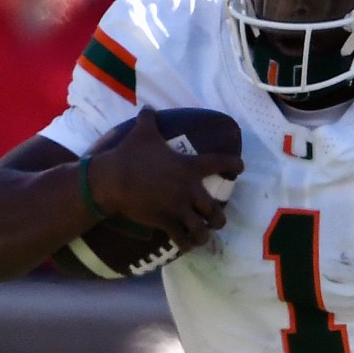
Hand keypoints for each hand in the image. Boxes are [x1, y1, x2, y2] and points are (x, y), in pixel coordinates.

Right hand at [89, 106, 243, 248]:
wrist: (112, 179)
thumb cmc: (129, 155)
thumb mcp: (142, 133)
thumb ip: (149, 120)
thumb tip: (147, 106)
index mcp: (188, 167)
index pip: (219, 163)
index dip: (233, 164)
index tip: (241, 167)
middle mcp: (189, 189)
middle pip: (215, 209)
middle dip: (218, 217)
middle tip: (217, 219)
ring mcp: (178, 207)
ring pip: (202, 228)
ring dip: (205, 234)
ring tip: (204, 237)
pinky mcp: (166, 221)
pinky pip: (182, 238)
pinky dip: (186, 244)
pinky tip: (187, 246)